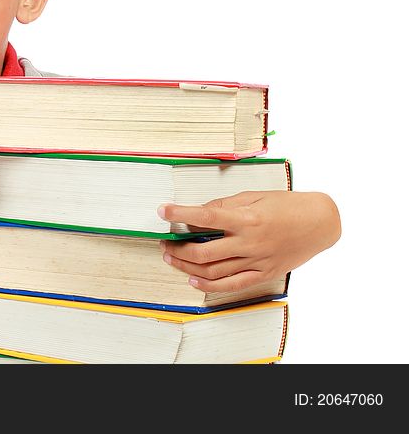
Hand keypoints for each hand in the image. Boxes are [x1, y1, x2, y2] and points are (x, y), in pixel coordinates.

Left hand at [158, 191, 340, 291]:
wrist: (320, 223)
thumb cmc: (287, 206)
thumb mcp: (254, 196)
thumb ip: (225, 205)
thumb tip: (200, 212)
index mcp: (247, 218)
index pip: (205, 216)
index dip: (179, 213)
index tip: (162, 210)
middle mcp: (250, 242)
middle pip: (204, 251)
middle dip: (178, 248)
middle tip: (164, 242)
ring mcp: (257, 261)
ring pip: (213, 271)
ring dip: (187, 266)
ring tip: (171, 258)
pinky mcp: (264, 273)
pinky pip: (232, 285)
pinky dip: (209, 285)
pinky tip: (192, 279)